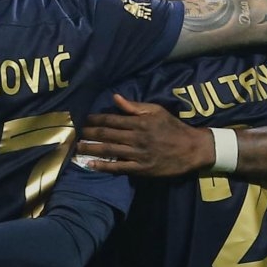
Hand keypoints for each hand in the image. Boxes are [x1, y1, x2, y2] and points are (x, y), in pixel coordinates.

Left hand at [75, 95, 215, 177]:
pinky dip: (104, 166)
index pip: (112, 119)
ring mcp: (138, 154)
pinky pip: (118, 167)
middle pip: (107, 134)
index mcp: (139, 122)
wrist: (191, 149)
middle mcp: (136, 137)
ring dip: (91, 149)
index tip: (84, 119)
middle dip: (89, 133)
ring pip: (109, 150)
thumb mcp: (156, 111)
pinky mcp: (141, 168)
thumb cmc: (173, 128)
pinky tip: (91, 165)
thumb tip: (116, 98)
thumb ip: (135, 106)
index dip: (95, 119)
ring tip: (77, 148)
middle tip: (75, 134)